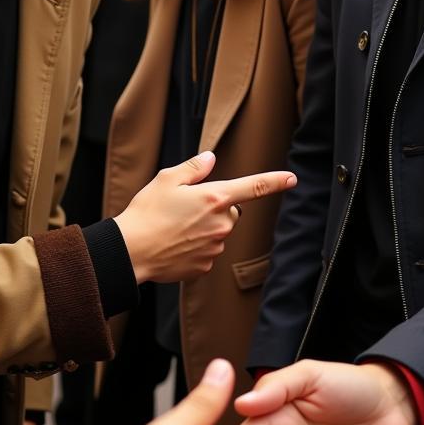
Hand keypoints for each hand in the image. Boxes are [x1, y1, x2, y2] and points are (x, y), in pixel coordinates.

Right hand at [114, 151, 296, 282]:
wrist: (132, 251)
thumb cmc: (147, 212)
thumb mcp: (166, 179)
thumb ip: (193, 168)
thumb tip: (210, 159)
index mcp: (214, 198)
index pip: (253, 187)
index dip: (275, 181)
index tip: (291, 178)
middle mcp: (221, 224)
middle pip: (230, 211)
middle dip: (215, 208)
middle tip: (185, 207)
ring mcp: (215, 247)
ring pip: (217, 232)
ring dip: (203, 228)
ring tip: (174, 227)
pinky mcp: (205, 266)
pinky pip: (206, 251)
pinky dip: (194, 247)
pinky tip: (174, 244)